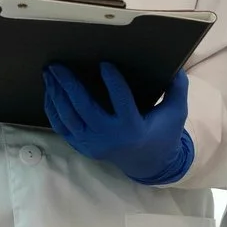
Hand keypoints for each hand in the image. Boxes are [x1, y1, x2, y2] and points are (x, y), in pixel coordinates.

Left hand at [42, 63, 192, 184]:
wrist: (149, 163)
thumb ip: (177, 90)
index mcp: (133, 128)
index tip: (104, 63)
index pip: (121, 102)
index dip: (113, 82)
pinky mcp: (83, 146)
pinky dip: (53, 109)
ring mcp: (93, 144)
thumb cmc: (162, 133)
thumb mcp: (175, 113)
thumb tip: (177, 67)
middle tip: (58, 65)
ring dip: (56, 94)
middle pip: (84, 109)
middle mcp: (110, 137)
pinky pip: (62, 128)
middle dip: (68, 85)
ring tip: (49, 74)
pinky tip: (50, 92)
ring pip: (69, 118)